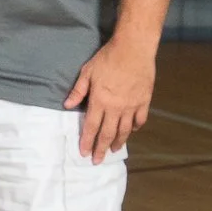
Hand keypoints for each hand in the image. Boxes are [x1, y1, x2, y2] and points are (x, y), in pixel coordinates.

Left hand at [64, 35, 156, 159]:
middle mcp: (116, 107)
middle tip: (97, 161)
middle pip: (108, 133)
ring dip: (118, 141)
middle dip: (101, 148)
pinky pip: (140, 120)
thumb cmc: (107, 59)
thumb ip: (77, 91)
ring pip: (125, 130)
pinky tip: (131, 131)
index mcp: (99, 101)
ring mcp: (132, 105)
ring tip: (113, 150)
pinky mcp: (144, 101)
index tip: (84, 153)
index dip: (86, 141)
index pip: (91, 127)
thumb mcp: (87, 72)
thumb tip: (66, 105)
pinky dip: (135, 127)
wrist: (134, 49)